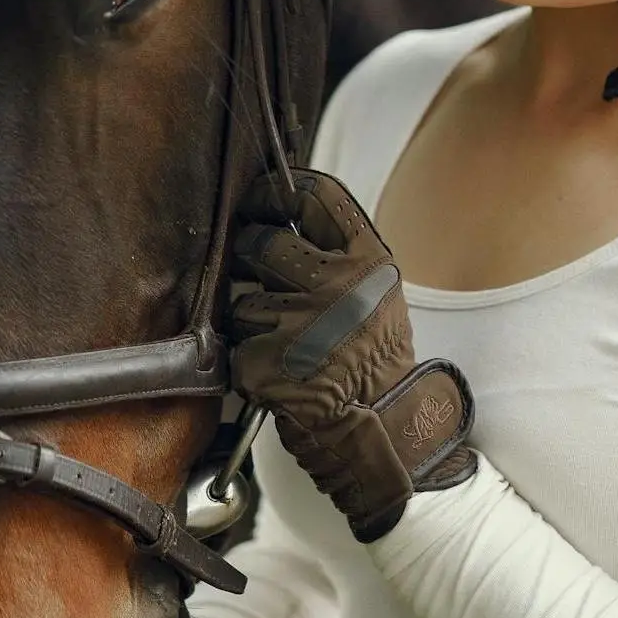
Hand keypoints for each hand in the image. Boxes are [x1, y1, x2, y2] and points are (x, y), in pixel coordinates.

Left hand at [225, 168, 475, 540]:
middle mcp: (338, 286)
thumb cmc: (373, 358)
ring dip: (251, 321)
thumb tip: (274, 215)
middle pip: (261, 242)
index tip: (260, 200)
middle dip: (250, 258)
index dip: (275, 191)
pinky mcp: (267, 363)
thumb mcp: (376, 292)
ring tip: (286, 343)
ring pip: (241, 299)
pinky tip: (279, 372)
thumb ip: (337, 252)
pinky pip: (235, 344)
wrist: (382, 425)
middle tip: (265, 281)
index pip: (314, 195)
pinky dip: (247, 360)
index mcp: (369, 262)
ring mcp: (301, 325)